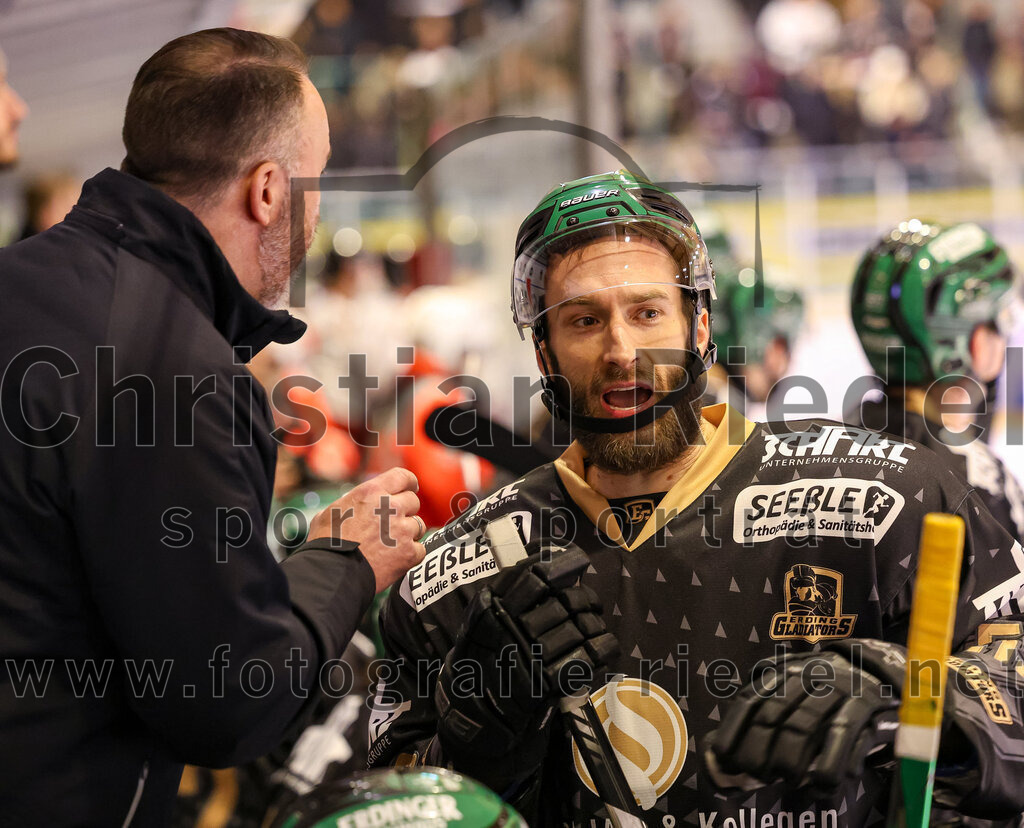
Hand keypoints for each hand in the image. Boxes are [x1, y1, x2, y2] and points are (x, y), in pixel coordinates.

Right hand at [308, 467, 425, 592]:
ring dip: (408, 533)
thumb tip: (352, 504)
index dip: (409, 482)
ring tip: (390, 544)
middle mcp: (391, 507)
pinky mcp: (409, 553)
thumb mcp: (331, 512)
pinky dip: (410, 554)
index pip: (403, 477)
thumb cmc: (326, 544)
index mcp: (372, 492)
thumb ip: (350, 503)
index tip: (411, 487)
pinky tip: (394, 560)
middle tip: (392, 524)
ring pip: (418, 525)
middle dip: (405, 511)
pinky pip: (420, 549)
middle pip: (413, 501)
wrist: (332, 575)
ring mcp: (403, 530)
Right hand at [435, 548, 617, 785]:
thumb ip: (505, 592)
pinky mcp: (545, 686)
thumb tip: (541, 558)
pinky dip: (600, 651)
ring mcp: (528, 657)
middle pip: (563, 602)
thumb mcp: (479, 621)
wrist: (471, 719)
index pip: (533, 576)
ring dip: (594, 625)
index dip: (561, 566)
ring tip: (594, 628)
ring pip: (577, 629)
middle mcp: (509, 629)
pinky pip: (584, 661)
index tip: (578, 563)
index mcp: (491, 609)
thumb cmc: (479, 663)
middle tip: (589, 604)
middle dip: (583, 599)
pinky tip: (604, 649)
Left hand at [705, 640, 925, 793]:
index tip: (724, 759)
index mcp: (782, 672)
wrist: (877, 666)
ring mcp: (835, 688)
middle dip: (760, 750)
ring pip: (805, 725)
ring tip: (787, 782)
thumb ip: (761, 709)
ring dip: (792, 758)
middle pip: (774, 714)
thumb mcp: (791, 687)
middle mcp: (805, 676)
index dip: (734, 730)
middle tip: (757, 776)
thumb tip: (719, 748)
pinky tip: (822, 784)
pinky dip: (831, 761)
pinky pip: (845, 734)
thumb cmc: (824, 687)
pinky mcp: (864, 705)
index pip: (750, 699)